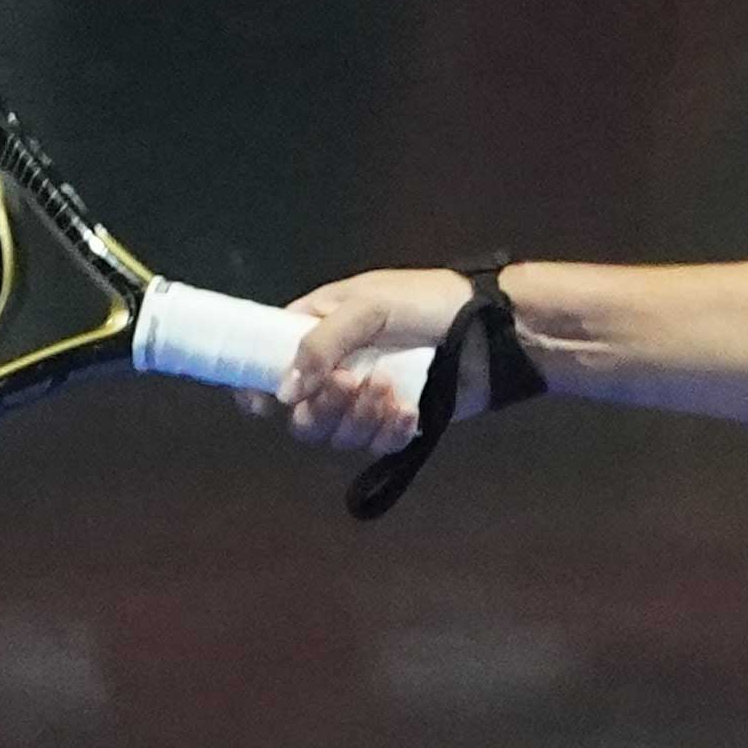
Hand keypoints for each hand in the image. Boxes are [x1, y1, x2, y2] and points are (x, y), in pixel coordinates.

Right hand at [265, 268, 466, 454]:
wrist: (488, 327)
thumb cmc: (423, 301)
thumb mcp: (367, 306)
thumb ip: (321, 345)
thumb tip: (283, 392)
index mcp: (315, 331)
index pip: (268, 365)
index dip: (259, 390)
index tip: (265, 404)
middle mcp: (333, 369)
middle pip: (302, 416)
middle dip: (323, 407)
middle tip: (351, 382)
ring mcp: (364, 400)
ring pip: (337, 435)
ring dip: (360, 418)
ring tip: (389, 390)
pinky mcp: (395, 423)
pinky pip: (374, 445)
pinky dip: (388, 431)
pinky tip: (408, 410)